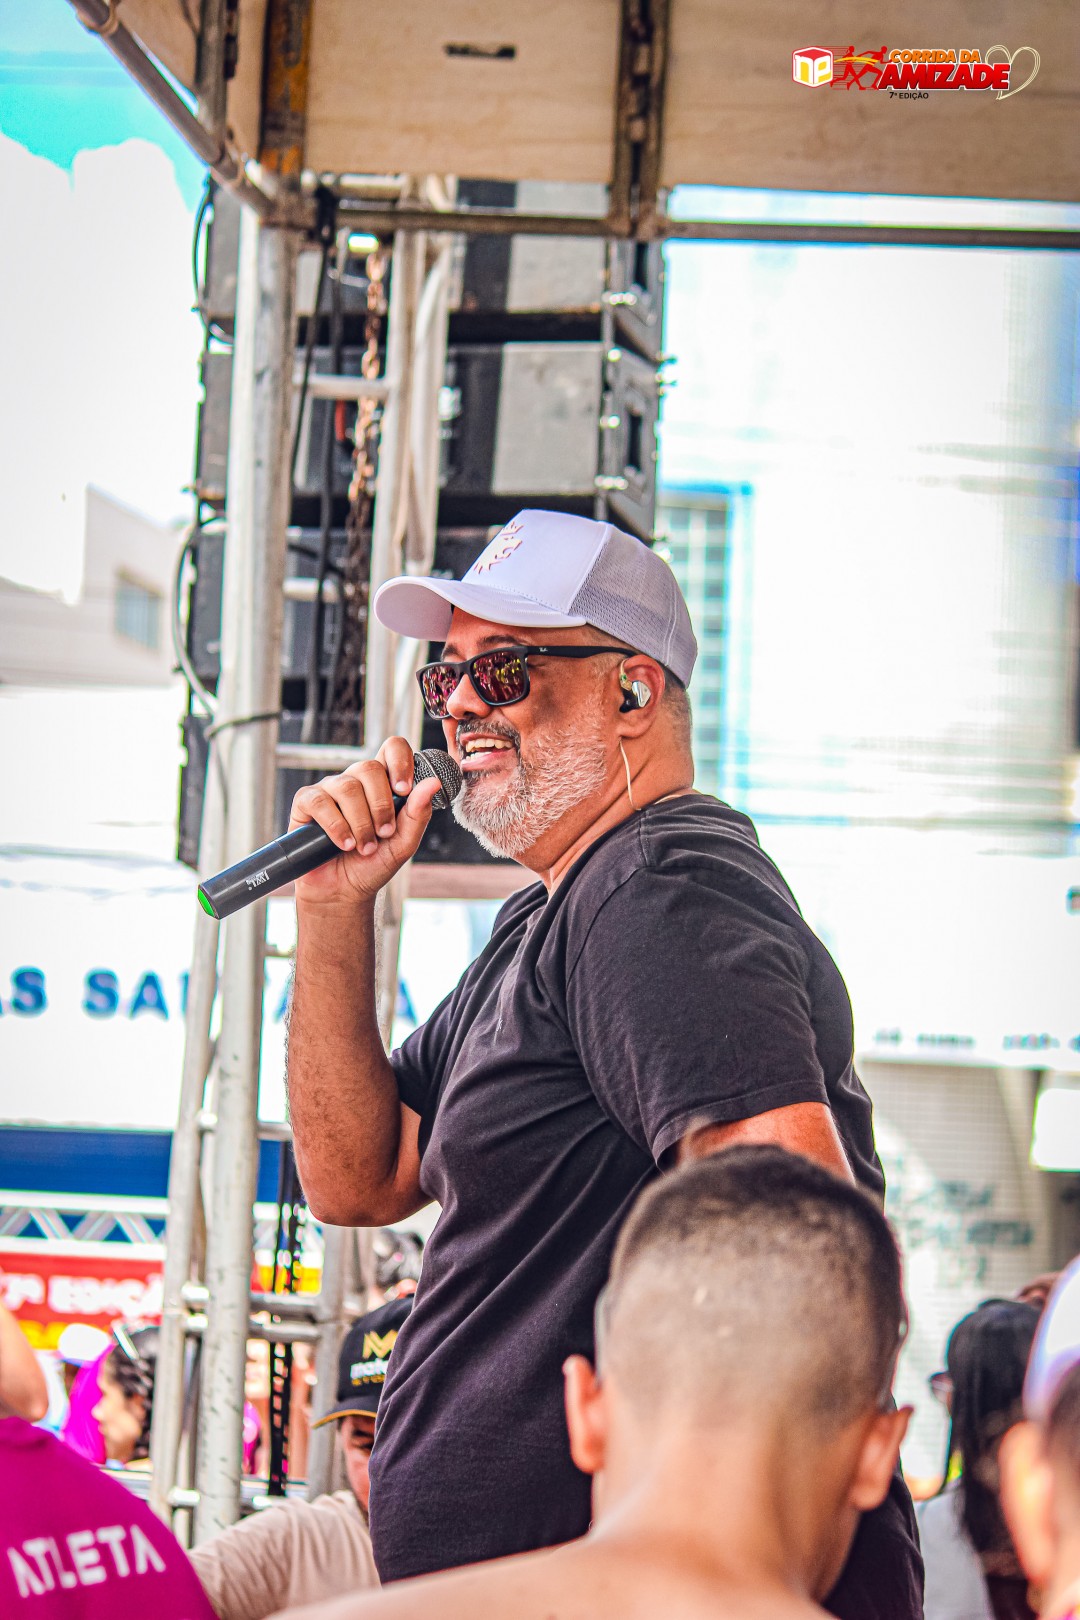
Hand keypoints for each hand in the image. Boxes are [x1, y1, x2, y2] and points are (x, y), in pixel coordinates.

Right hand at [288, 737, 442, 905]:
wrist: (343, 892)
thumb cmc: (372, 864)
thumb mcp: (403, 843)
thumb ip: (418, 813)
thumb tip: (433, 783)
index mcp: (382, 784)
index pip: (392, 748)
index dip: (400, 761)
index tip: (404, 789)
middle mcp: (355, 781)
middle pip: (368, 767)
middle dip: (380, 805)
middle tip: (383, 833)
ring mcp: (329, 790)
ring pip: (346, 787)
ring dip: (360, 823)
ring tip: (364, 847)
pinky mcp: (306, 803)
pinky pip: (320, 801)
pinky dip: (336, 826)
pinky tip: (344, 843)